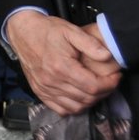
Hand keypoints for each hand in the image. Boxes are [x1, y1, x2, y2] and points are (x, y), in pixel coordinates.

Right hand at [3, 10, 121, 114]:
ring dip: (91, 101)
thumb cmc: (46, 31)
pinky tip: (79, 97)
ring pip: (76, 106)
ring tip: (96, 89)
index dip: (110, 84)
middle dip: (104, 92)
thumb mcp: (71, 30)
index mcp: (61, 66)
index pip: (93, 86)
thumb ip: (90, 44)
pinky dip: (73, 107)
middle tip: (109, 82)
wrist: (23, 31)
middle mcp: (52, 80)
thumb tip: (106, 56)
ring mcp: (45, 88)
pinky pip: (61, 109)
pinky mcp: (40, 91)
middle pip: (87, 98)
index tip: (115, 77)